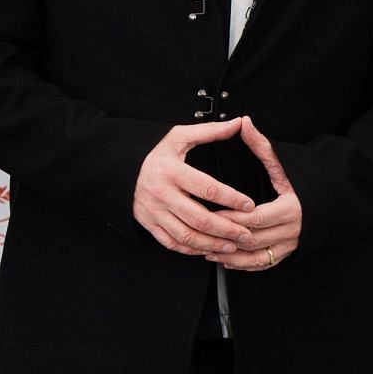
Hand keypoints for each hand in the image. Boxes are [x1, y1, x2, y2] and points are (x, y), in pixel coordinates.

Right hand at [133, 119, 256, 254]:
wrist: (123, 171)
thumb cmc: (156, 155)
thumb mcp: (178, 137)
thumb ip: (209, 131)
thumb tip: (237, 123)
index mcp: (171, 171)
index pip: (207, 188)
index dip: (231, 198)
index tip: (249, 205)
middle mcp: (162, 194)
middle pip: (199, 218)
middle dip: (227, 229)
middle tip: (247, 233)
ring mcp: (155, 212)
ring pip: (187, 236)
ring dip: (212, 244)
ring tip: (232, 245)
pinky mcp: (150, 225)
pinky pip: (172, 243)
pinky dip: (192, 250)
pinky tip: (208, 249)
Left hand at [207, 116, 302, 270]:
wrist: (331, 200)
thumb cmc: (306, 180)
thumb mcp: (284, 163)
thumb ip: (261, 145)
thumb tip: (244, 123)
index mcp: (291, 208)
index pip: (254, 218)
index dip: (230, 217)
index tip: (209, 212)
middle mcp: (292, 231)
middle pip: (252, 239)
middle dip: (225, 237)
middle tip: (201, 231)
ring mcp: (290, 245)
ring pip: (255, 256)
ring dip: (229, 255)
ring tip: (207, 248)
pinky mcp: (287, 254)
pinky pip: (262, 264)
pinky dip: (242, 264)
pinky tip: (225, 259)